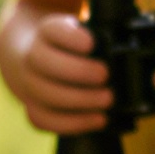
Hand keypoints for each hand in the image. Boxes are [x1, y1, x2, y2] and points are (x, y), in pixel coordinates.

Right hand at [11, 13, 111, 134]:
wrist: (37, 57)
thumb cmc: (72, 45)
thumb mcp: (82, 30)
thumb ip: (100, 34)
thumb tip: (126, 42)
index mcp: (46, 31)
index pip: (52, 30)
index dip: (70, 37)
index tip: (92, 43)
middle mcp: (32, 56)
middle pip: (44, 62)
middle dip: (78, 71)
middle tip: (106, 75)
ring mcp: (28, 83)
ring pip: (44, 93)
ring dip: (79, 100)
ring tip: (108, 99)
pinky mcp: (32, 107)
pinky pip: (44, 119)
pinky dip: (72, 123)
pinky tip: (98, 119)